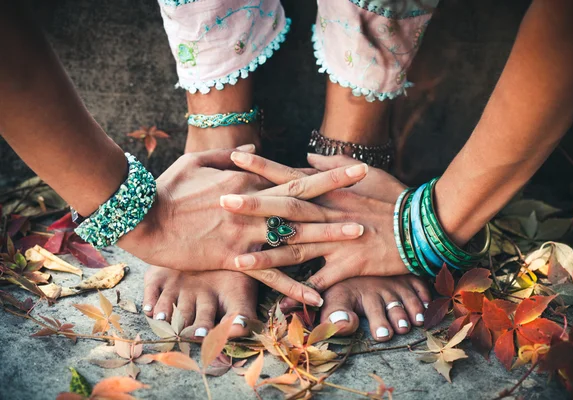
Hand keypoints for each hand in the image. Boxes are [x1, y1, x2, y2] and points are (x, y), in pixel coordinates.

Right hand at [117, 149, 368, 305]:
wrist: (143, 218)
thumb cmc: (166, 187)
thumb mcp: (197, 161)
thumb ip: (229, 156)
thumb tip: (254, 152)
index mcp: (248, 183)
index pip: (295, 178)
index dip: (327, 173)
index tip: (355, 168)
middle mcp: (253, 208)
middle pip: (303, 205)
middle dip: (339, 201)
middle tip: (370, 201)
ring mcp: (246, 236)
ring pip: (293, 237)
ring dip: (326, 238)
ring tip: (356, 237)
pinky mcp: (233, 260)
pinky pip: (269, 275)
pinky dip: (293, 285)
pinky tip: (315, 295)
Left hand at [225, 152, 411, 294]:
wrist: (419, 226)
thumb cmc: (392, 196)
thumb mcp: (364, 173)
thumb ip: (330, 165)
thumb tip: (305, 155)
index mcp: (329, 192)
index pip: (289, 175)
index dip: (261, 167)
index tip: (234, 159)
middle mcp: (328, 214)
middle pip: (284, 210)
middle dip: (252, 206)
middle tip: (221, 202)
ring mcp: (336, 241)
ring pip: (295, 249)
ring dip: (266, 256)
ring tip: (236, 260)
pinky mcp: (348, 266)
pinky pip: (320, 283)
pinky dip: (301, 295)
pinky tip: (281, 307)